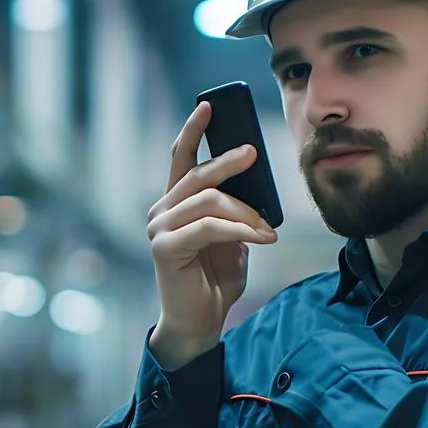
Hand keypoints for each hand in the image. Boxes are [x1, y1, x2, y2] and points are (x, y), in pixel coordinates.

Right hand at [146, 101, 276, 367]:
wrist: (200, 322)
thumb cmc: (214, 280)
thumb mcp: (232, 238)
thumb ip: (235, 212)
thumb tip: (255, 187)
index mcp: (175, 203)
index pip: (180, 158)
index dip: (192, 130)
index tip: (209, 105)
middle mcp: (161, 210)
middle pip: (198, 174)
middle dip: (228, 162)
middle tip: (253, 153)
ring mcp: (159, 228)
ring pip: (208, 200)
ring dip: (246, 212)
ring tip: (268, 230)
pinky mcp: (165, 248)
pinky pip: (209, 227)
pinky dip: (240, 229)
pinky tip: (262, 239)